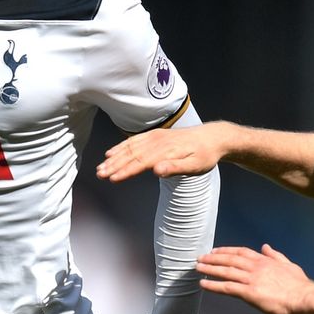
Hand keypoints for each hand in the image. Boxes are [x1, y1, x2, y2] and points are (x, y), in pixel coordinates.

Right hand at [95, 121, 236, 181]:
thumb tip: (157, 171)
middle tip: (100, 174)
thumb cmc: (205, 155)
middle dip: (114, 165)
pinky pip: (134, 141)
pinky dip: (121, 147)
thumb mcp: (196, 166)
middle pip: (132, 154)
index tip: (112, 179)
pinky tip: (111, 152)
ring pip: (130, 147)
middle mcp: (158, 141)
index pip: (141, 162)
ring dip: (114, 157)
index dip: (126, 171)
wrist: (213, 137)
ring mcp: (156, 137)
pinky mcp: (156, 135)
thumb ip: (176, 168)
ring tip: (101, 167)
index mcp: (166, 151)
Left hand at [197, 244, 313, 313]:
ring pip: (226, 271)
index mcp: (265, 261)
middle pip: (230, 259)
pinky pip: (227, 287)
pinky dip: (213, 285)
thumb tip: (266, 247)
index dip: (227, 251)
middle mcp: (256, 267)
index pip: (242, 252)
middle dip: (213, 257)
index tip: (216, 250)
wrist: (304, 298)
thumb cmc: (300, 286)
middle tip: (200, 258)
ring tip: (197, 268)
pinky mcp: (249, 293)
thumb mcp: (289, 265)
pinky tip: (203, 284)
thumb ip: (276, 256)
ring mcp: (251, 279)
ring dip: (209, 268)